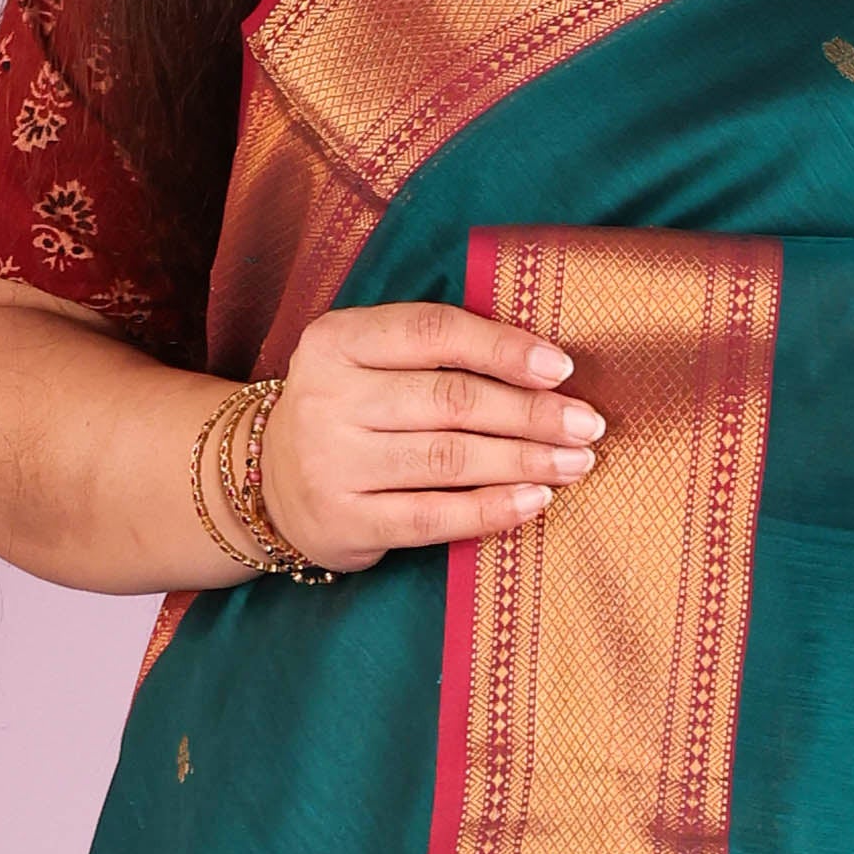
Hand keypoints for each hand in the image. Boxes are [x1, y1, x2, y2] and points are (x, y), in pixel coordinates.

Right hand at [253, 301, 603, 569]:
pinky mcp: (344, 522)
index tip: (561, 368)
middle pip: (450, 401)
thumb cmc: (349, 411)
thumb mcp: (370, 362)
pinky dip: (492, 510)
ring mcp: (330, 464)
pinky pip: (433, 518)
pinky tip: (535, 501)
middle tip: (586, 425)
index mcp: (337, 341)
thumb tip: (547, 367)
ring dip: (524, 462)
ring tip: (575, 463)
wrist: (267, 481)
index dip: (503, 348)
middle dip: (531, 414)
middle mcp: (326, 398)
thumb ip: (436, 353)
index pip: (433, 332)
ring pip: (448, 460)